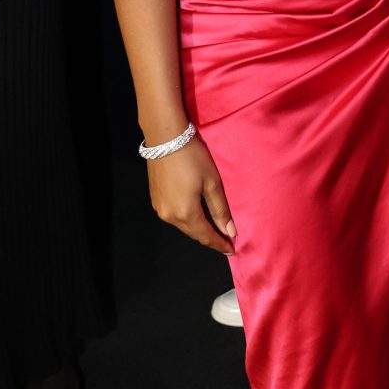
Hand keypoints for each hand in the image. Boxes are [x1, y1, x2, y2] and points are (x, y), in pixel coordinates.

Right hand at [147, 135, 235, 254]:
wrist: (165, 138)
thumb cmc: (193, 157)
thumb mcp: (212, 182)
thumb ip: (220, 210)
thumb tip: (230, 232)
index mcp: (185, 213)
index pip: (206, 236)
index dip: (220, 244)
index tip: (233, 250)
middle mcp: (169, 216)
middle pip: (193, 233)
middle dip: (210, 238)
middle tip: (226, 240)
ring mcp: (159, 209)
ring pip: (183, 226)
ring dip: (198, 229)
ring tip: (214, 229)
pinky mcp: (155, 200)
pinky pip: (174, 217)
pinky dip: (187, 219)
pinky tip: (196, 215)